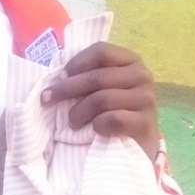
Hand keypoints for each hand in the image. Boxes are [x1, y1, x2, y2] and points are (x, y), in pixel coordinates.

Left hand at [41, 44, 160, 160]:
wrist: (138, 142)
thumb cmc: (115, 110)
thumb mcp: (104, 88)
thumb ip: (89, 76)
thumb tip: (57, 75)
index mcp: (131, 61)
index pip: (101, 51)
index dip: (77, 63)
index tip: (61, 76)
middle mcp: (142, 75)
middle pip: (97, 77)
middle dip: (67, 89)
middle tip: (48, 100)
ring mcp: (146, 99)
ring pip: (103, 99)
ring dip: (79, 111)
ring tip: (72, 122)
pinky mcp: (145, 123)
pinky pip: (114, 119)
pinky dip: (98, 125)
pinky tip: (95, 129)